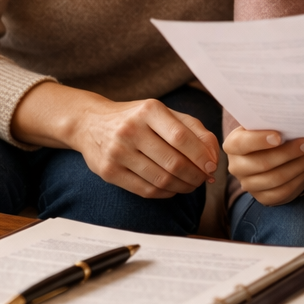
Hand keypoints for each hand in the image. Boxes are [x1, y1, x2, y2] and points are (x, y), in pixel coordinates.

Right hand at [12, 83, 219, 198]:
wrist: (90, 123)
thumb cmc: (136, 118)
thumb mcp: (163, 113)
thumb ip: (193, 129)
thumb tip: (213, 157)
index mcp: (149, 110)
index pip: (182, 137)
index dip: (201, 156)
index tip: (211, 166)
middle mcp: (131, 129)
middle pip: (173, 162)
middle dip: (195, 176)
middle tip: (204, 179)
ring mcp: (117, 152)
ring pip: (161, 180)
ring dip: (183, 187)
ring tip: (191, 184)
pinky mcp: (109, 172)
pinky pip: (145, 190)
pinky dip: (166, 193)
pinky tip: (173, 188)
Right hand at [224, 127, 303, 205]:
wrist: (268, 157)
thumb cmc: (267, 134)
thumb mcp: (263, 126)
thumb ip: (272, 122)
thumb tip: (294, 119)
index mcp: (233, 145)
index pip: (242, 144)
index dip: (259, 140)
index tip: (279, 136)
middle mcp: (237, 166)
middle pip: (263, 163)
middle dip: (290, 152)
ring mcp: (249, 184)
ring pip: (277, 178)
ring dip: (301, 165)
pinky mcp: (263, 197)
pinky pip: (284, 190)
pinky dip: (300, 177)